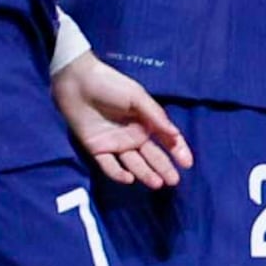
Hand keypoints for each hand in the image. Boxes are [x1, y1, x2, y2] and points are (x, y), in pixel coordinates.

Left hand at [53, 55, 189, 191]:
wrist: (78, 82)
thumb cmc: (110, 85)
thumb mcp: (137, 97)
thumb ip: (156, 116)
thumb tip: (175, 134)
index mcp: (145, 122)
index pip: (166, 140)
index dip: (178, 151)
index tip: (187, 163)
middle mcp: (133, 136)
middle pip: (152, 156)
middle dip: (164, 168)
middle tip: (174, 181)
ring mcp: (116, 144)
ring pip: (134, 164)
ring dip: (146, 174)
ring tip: (157, 183)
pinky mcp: (97, 149)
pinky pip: (110, 166)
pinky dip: (119, 174)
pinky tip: (129, 178)